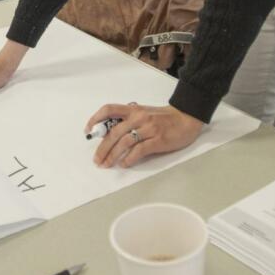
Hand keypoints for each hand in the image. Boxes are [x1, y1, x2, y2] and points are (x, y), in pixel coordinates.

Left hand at [86, 103, 203, 167]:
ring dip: (112, 156)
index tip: (88, 130)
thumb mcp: (144, 113)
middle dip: (102, 148)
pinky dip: (129, 158)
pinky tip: (124, 164)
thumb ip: (129, 120)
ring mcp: (148, 129)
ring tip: (107, 165)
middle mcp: (139, 117)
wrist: (187, 118)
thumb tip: (111, 132)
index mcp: (134, 110)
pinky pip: (139, 150)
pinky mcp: (157, 140)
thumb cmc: (164, 118)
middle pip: (114, 132)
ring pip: (124, 143)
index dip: (95, 118)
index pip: (109, 109)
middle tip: (97, 160)